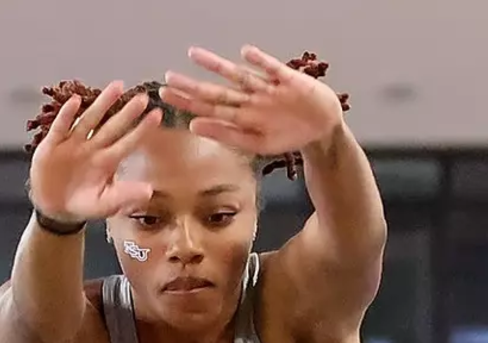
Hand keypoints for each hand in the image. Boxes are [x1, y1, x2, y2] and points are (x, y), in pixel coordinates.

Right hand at [27, 80, 161, 223]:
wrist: (54, 207)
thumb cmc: (83, 204)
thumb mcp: (105, 203)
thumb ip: (125, 196)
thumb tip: (149, 191)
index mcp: (108, 161)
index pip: (128, 143)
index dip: (141, 130)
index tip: (157, 115)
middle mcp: (94, 148)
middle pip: (112, 127)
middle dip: (127, 112)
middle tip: (143, 97)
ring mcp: (74, 143)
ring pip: (89, 120)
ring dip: (102, 104)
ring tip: (117, 87)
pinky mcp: (53, 144)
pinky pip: (61, 127)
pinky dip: (67, 115)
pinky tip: (76, 101)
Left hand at [159, 47, 347, 159]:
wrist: (322, 127)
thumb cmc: (288, 136)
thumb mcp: (258, 144)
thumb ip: (227, 135)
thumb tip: (194, 126)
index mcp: (242, 117)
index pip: (209, 108)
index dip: (187, 101)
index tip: (166, 94)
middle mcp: (250, 100)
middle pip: (217, 91)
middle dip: (193, 86)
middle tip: (168, 77)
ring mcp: (267, 89)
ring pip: (238, 76)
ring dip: (216, 66)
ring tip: (194, 55)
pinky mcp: (288, 80)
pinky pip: (272, 69)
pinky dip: (260, 62)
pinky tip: (246, 53)